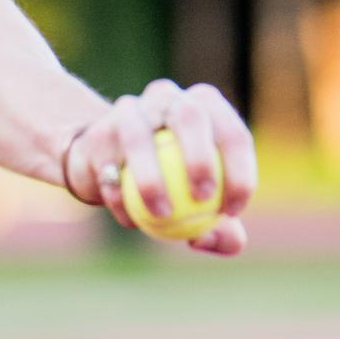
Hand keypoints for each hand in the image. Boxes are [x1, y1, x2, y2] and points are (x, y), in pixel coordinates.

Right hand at [63, 79, 258, 255]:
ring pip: (140, 135)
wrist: (112, 168)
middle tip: (203, 198)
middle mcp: (169, 97)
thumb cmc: (172, 188)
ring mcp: (131, 109)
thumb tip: (225, 240)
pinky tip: (130, 220)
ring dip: (152, 177)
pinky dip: (119, 195)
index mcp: (204, 107)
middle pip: (189, 115)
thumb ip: (221, 230)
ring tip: (163, 214)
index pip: (232, 133)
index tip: (232, 210)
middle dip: (200, 156)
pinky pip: (109, 165)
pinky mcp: (99, 131)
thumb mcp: (200, 208)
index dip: (240, 171)